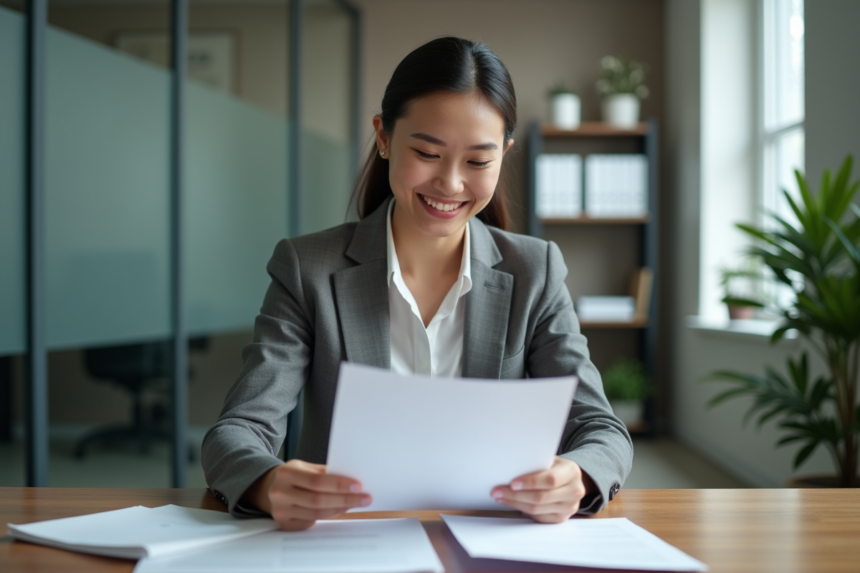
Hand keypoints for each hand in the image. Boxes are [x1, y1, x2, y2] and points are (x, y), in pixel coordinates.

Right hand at [246, 459, 371, 530]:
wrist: (268, 487)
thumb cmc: (293, 476)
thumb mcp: (305, 467)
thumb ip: (324, 472)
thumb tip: (351, 480)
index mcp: (287, 473)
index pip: (317, 481)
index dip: (339, 484)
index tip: (358, 486)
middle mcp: (280, 492)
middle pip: (318, 499)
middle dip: (345, 499)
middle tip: (364, 498)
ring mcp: (281, 510)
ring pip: (317, 513)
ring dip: (339, 509)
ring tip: (354, 503)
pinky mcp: (284, 524)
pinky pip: (311, 522)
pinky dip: (327, 516)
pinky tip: (338, 510)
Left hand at [491, 456, 593, 522]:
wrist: (572, 480)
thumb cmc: (556, 467)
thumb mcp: (550, 460)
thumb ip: (536, 463)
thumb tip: (510, 468)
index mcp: (571, 472)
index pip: (550, 480)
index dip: (530, 482)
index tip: (512, 483)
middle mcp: (574, 491)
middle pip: (541, 497)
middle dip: (516, 495)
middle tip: (497, 491)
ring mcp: (569, 507)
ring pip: (537, 509)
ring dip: (515, 503)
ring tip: (500, 497)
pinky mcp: (561, 518)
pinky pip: (538, 517)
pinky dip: (522, 510)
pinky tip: (511, 503)